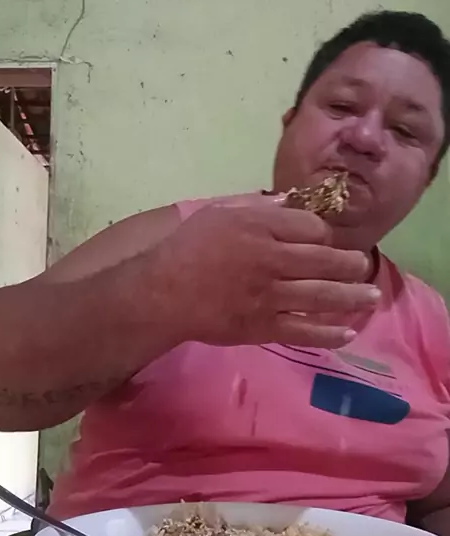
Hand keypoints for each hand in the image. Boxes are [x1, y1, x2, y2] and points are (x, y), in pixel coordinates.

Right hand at [150, 198, 378, 348]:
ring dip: (352, 296)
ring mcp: (270, 296)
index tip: (326, 241)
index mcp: (261, 228)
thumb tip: (288, 202)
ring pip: (322, 295)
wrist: (163, 292)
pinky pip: (303, 331)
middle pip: (325, 260)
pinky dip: (328, 333)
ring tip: (372, 296)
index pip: (311, 228)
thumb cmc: (188, 248)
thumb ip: (255, 205)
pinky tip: (348, 332)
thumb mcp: (218, 212)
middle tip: (363, 266)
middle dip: (351, 264)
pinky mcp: (263, 326)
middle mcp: (272, 260)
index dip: (324, 234)